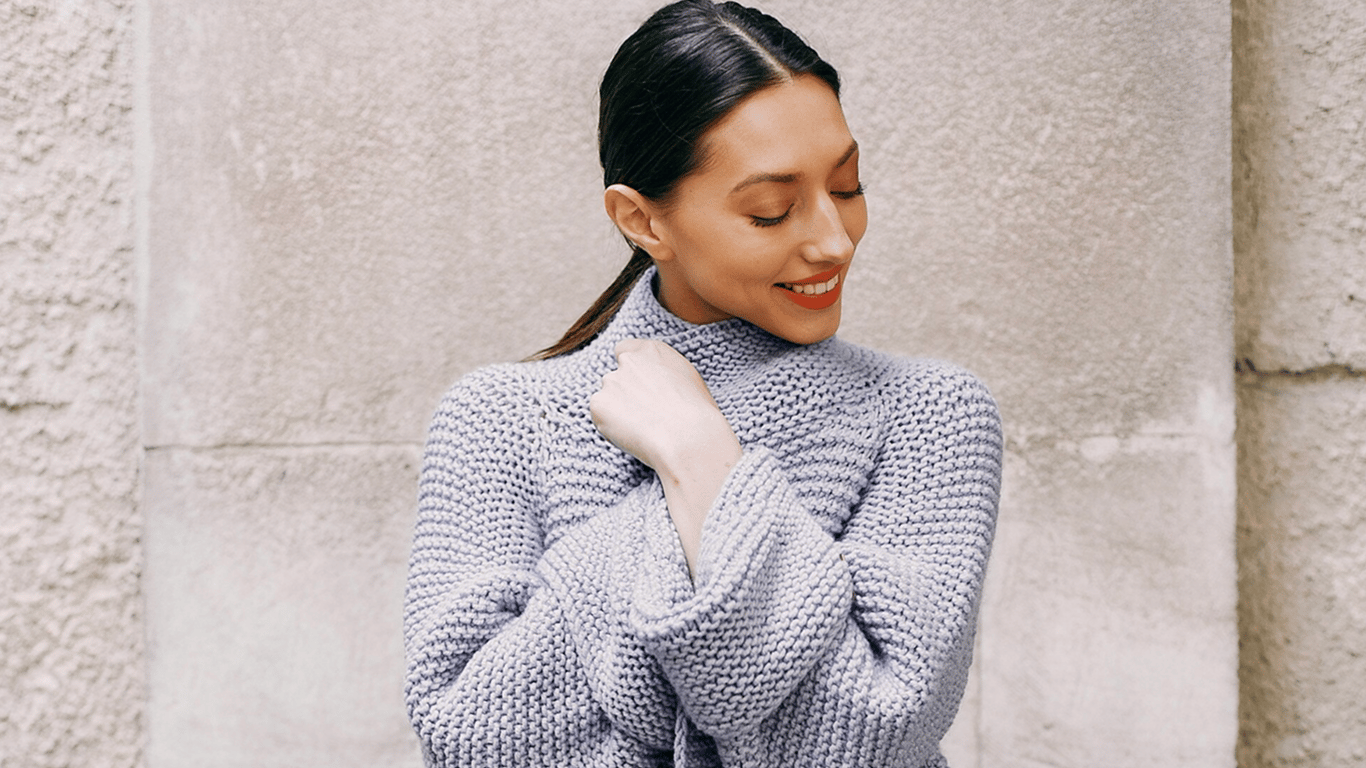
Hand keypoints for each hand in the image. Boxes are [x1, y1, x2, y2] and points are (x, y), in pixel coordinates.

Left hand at [591, 339, 741, 573]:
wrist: (694, 448)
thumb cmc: (706, 431)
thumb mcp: (696, 393)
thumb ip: (674, 382)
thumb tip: (666, 390)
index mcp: (661, 350)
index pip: (630, 353)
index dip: (638, 380)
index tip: (649, 402)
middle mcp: (634, 358)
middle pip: (615, 377)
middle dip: (625, 398)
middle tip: (650, 427)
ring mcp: (614, 380)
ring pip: (605, 400)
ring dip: (617, 418)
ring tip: (646, 437)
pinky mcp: (599, 404)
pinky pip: (598, 419)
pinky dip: (610, 433)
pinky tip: (633, 442)